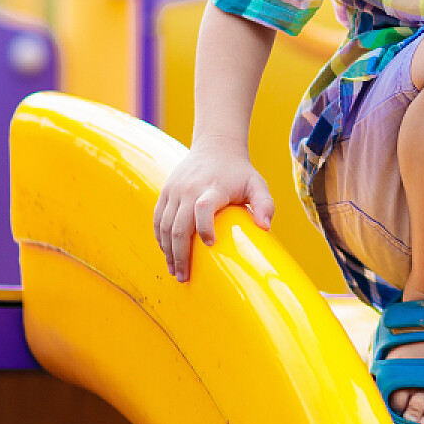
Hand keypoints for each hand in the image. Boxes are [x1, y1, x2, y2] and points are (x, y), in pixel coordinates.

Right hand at [152, 141, 275, 281]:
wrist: (215, 146)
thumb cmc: (239, 172)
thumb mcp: (257, 184)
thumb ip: (265, 204)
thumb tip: (266, 228)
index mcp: (213, 187)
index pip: (203, 208)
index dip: (205, 228)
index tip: (210, 245)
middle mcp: (190, 189)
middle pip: (179, 225)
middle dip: (180, 255)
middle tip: (184, 277)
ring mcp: (175, 190)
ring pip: (164, 226)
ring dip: (167, 251)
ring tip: (175, 271)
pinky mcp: (165, 191)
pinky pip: (158, 219)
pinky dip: (160, 238)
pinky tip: (167, 253)